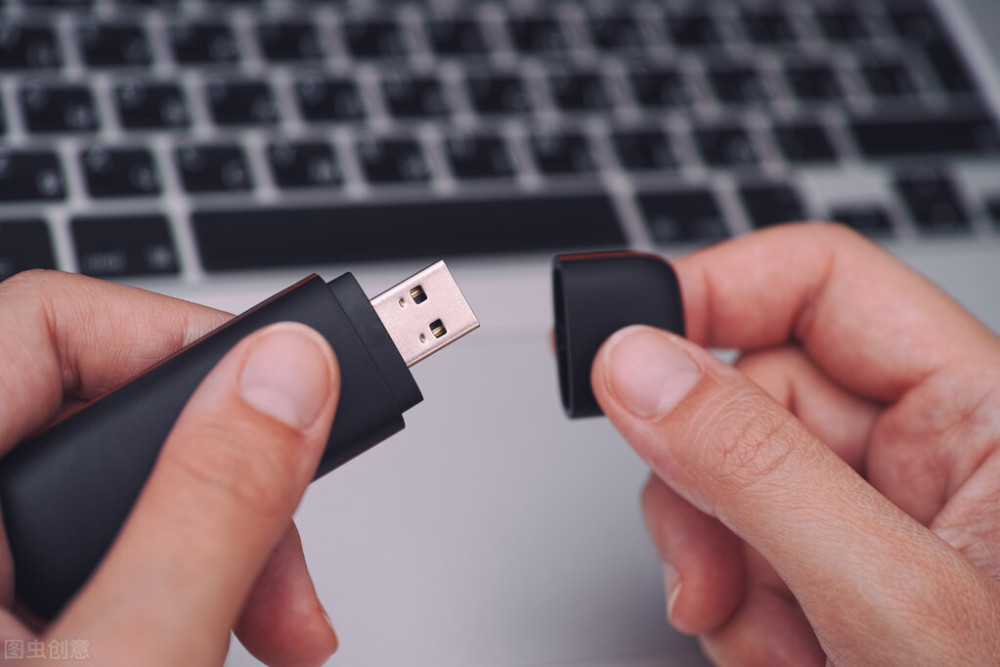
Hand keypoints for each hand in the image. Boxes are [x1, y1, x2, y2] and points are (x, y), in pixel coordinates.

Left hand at [0, 270, 339, 665]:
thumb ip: (208, 511)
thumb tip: (291, 372)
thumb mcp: (127, 659)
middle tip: (292, 556)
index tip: (294, 387)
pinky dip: (179, 581)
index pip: (49, 322)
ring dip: (219, 545)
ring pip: (120, 491)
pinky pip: (105, 548)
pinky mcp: (12, 601)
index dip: (184, 340)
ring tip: (277, 625)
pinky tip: (222, 630)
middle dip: (227, 481)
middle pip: (106, 414)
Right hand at [591, 224, 999, 664]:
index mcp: (981, 411)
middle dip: (706, 486)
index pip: (820, 281)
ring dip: (716, 561)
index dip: (714, 291)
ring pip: (726, 477)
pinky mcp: (833, 566)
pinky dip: (733, 605)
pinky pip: (734, 546)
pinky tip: (785, 653)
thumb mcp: (889, 601)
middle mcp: (927, 448)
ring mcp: (874, 511)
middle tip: (708, 566)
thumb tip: (639, 367)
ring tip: (767, 638)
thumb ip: (758, 472)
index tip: (623, 346)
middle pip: (749, 392)